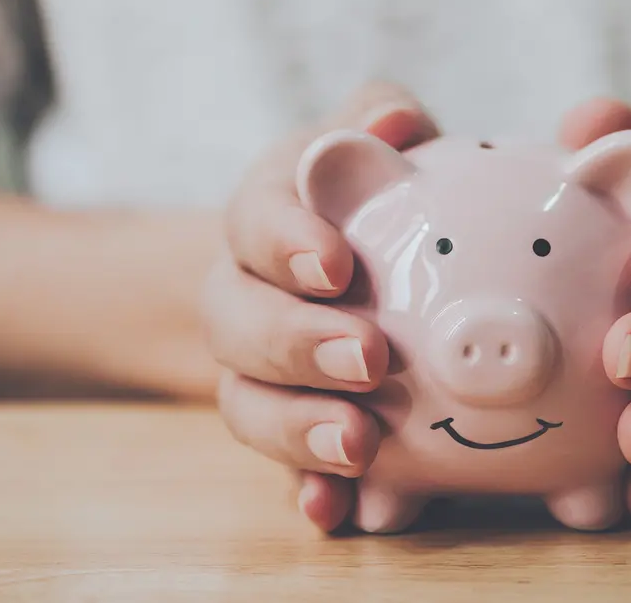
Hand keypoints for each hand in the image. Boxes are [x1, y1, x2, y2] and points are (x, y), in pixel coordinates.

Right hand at [205, 82, 439, 531]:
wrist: (327, 271)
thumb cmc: (363, 193)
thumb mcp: (367, 143)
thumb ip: (379, 118)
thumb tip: (392, 124)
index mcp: (264, 217)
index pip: (255, 221)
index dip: (286, 243)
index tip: (337, 263)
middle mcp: (242, 296)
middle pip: (238, 323)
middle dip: (298, 343)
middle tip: (369, 358)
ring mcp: (254, 372)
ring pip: (247, 404)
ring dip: (298, 429)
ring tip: (361, 445)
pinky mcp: (285, 430)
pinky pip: (281, 470)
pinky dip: (306, 491)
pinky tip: (335, 513)